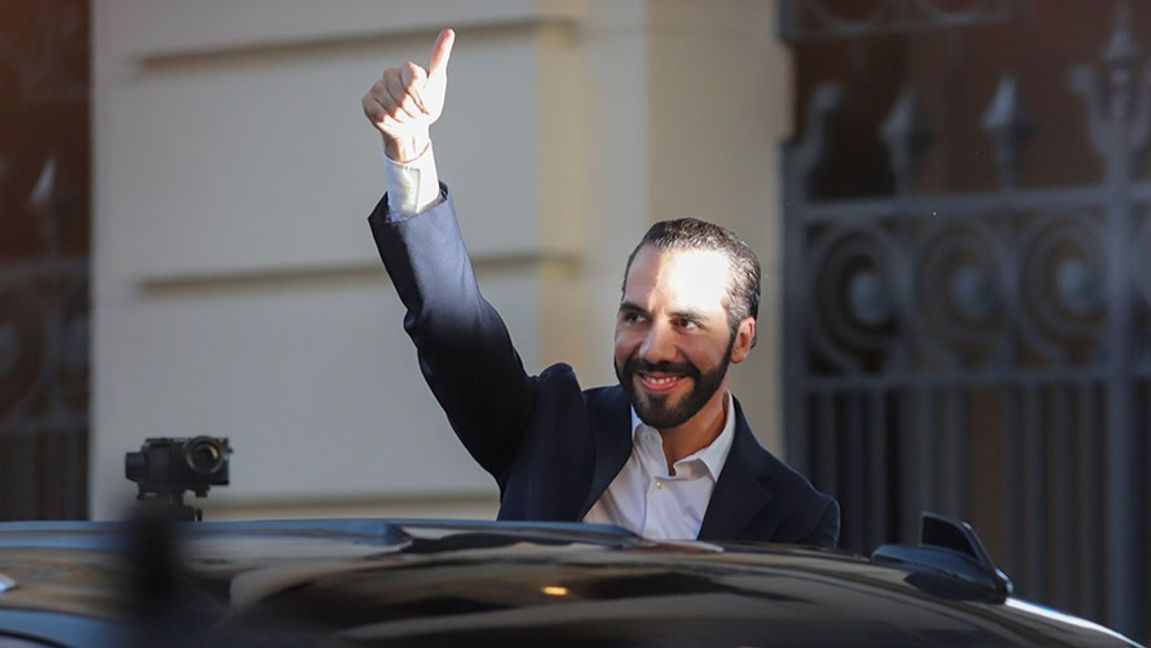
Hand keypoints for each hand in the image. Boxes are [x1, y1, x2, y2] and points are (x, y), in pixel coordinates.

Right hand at [362, 28, 454, 161]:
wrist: (412, 125)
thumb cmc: (427, 103)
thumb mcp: (437, 83)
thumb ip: (439, 58)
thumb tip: (449, 31)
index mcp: (408, 68)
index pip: (415, 86)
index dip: (423, 103)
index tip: (427, 107)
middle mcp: (390, 73)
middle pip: (404, 100)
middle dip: (415, 114)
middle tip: (417, 115)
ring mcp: (377, 86)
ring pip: (392, 110)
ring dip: (404, 120)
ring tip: (407, 118)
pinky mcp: (368, 100)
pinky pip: (380, 115)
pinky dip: (391, 123)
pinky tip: (394, 120)